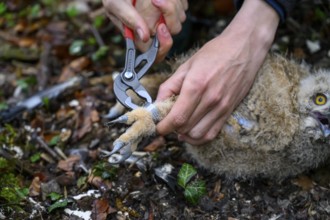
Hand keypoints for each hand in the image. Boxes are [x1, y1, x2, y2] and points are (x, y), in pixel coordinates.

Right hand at [102, 0, 187, 60]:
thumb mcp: (115, 4)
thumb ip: (128, 18)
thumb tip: (144, 36)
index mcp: (139, 37)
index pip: (157, 54)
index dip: (163, 46)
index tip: (161, 27)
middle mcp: (153, 31)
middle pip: (172, 31)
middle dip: (169, 15)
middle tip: (157, 0)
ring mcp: (164, 20)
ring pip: (180, 18)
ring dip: (172, 4)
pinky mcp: (172, 9)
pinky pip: (182, 6)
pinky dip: (177, 0)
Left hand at [156, 0, 279, 144]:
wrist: (244, 48)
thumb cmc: (215, 53)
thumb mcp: (186, 65)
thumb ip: (169, 86)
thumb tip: (157, 104)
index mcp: (196, 85)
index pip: (177, 117)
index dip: (164, 127)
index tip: (158, 126)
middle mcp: (211, 99)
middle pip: (185, 128)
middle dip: (171, 129)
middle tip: (166, 121)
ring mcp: (222, 107)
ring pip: (198, 135)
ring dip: (184, 134)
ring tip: (179, 125)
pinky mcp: (229, 111)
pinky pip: (212, 134)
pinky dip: (198, 137)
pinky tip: (191, 130)